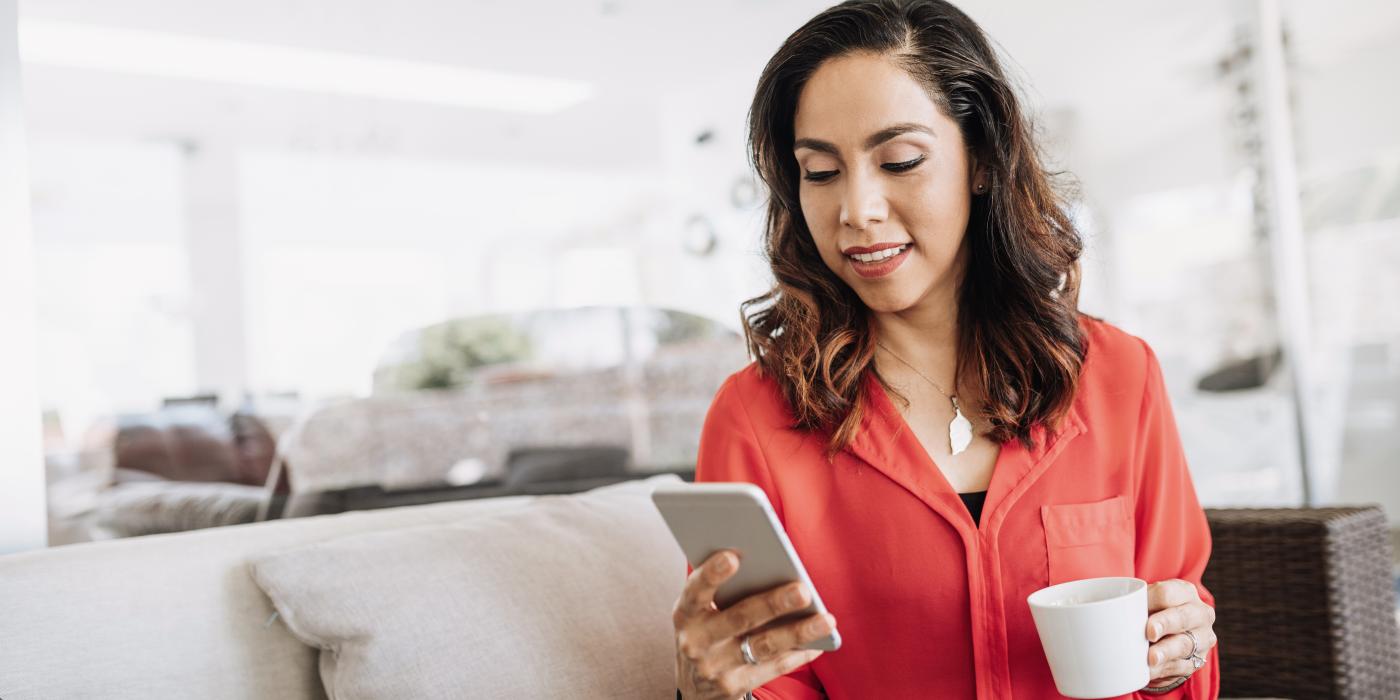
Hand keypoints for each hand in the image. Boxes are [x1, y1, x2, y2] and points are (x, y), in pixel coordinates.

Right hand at [673, 549, 835, 699]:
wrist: (692, 687)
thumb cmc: (704, 632)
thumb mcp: (698, 612)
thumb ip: (721, 591)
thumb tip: (768, 564)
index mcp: (685, 614)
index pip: (696, 591)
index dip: (712, 574)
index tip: (733, 556)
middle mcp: (697, 643)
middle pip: (740, 618)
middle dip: (773, 604)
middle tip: (803, 590)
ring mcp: (716, 668)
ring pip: (763, 646)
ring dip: (798, 632)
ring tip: (827, 620)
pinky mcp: (734, 688)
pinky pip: (773, 668)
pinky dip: (798, 654)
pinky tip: (819, 642)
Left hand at [1143, 579, 1216, 687]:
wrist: (1171, 636)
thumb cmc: (1154, 613)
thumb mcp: (1148, 602)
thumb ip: (1134, 604)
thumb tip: (1107, 613)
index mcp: (1185, 592)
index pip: (1167, 593)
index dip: (1150, 600)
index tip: (1134, 608)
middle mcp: (1199, 613)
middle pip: (1181, 617)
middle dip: (1165, 624)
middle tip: (1149, 633)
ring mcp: (1202, 638)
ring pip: (1184, 644)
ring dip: (1166, 652)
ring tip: (1151, 658)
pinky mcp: (1198, 661)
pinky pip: (1182, 666)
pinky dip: (1163, 669)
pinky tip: (1150, 671)